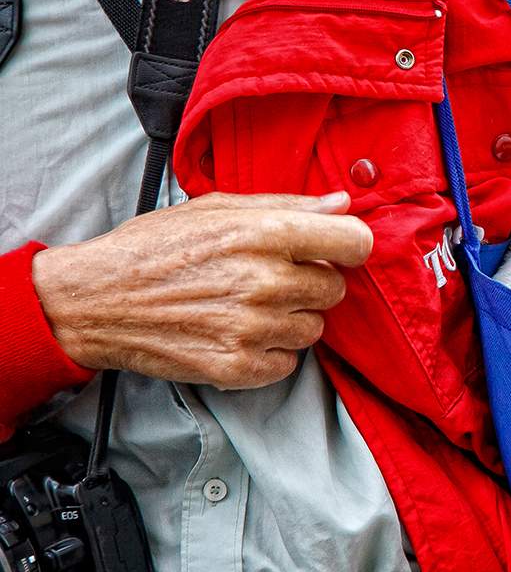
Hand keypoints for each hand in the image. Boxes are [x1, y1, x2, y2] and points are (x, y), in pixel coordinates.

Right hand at [32, 191, 371, 389]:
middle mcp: (263, 281)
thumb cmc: (155, 247)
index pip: (354, 242)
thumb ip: (287, 205)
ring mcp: (251, 328)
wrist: (95, 300)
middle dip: (311, 283)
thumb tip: (342, 203)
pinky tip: (239, 332)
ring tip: (248, 305)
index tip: (334, 250)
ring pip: (314, 329)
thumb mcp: (217, 208)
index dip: (349, 246)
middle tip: (271, 278)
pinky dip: (271, 352)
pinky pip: (289, 363)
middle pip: (335, 290)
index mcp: (264, 233)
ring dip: (291, 319)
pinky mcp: (237, 367)